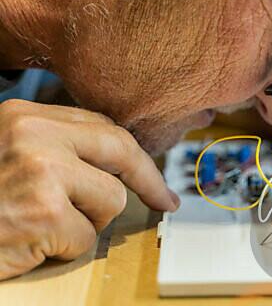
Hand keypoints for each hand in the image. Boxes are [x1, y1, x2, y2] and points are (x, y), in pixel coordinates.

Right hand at [0, 99, 178, 279]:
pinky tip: (32, 243)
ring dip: (86, 222)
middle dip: (148, 179)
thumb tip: (116, 161)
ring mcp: (40, 171)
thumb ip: (57, 148)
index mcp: (25, 116)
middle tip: (163, 200)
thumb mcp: (11, 154)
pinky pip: (86, 237)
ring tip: (45, 225)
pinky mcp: (44, 213)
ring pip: (111, 199)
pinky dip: (65, 249)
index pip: (102, 127)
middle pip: (121, 150)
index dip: (132, 154)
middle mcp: (33, 135)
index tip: (153, 175)